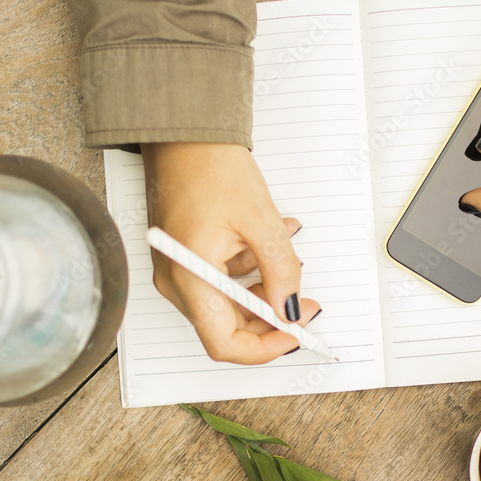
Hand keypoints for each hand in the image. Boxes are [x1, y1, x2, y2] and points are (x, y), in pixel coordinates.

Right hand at [141, 142, 319, 363]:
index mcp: (188, 276)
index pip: (225, 342)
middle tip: (305, 303)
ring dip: (264, 290)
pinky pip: (221, 280)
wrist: (183, 133)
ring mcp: (178, 270)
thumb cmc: (210, 166)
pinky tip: (269, 245)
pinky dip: (250, 271)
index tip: (297, 333)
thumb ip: (280, 271)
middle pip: (227, 326)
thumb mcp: (260, 221)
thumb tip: (291, 308)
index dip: (266, 347)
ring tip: (289, 258)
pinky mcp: (185, 257)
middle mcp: (176, 281)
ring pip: (228, 304)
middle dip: (270, 318)